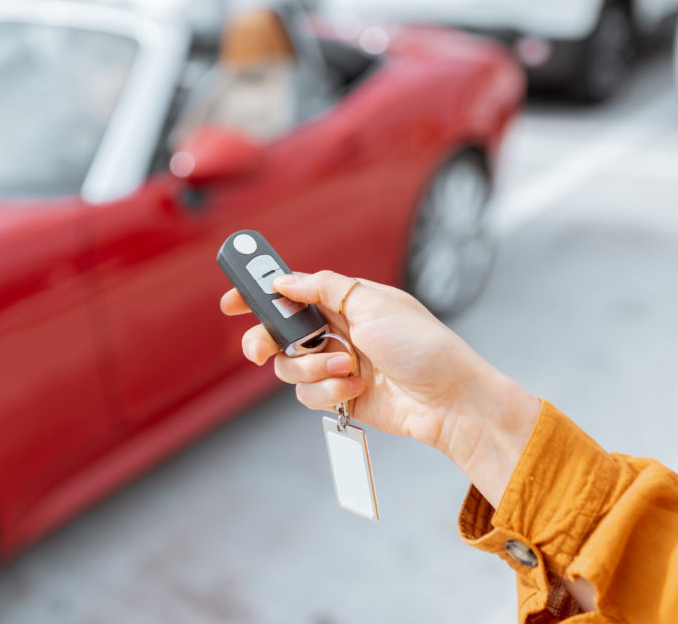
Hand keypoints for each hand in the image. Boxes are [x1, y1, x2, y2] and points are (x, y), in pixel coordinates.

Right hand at [220, 270, 539, 506]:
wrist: (447, 399)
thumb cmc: (420, 344)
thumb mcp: (373, 302)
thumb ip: (324, 287)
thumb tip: (284, 279)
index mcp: (344, 300)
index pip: (290, 291)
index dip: (258, 294)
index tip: (230, 301)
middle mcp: (336, 330)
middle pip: (278, 333)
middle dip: (266, 341)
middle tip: (258, 350)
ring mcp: (336, 364)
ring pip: (290, 367)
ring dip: (314, 369)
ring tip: (348, 368)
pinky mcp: (339, 395)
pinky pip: (308, 394)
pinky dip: (328, 392)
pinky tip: (356, 389)